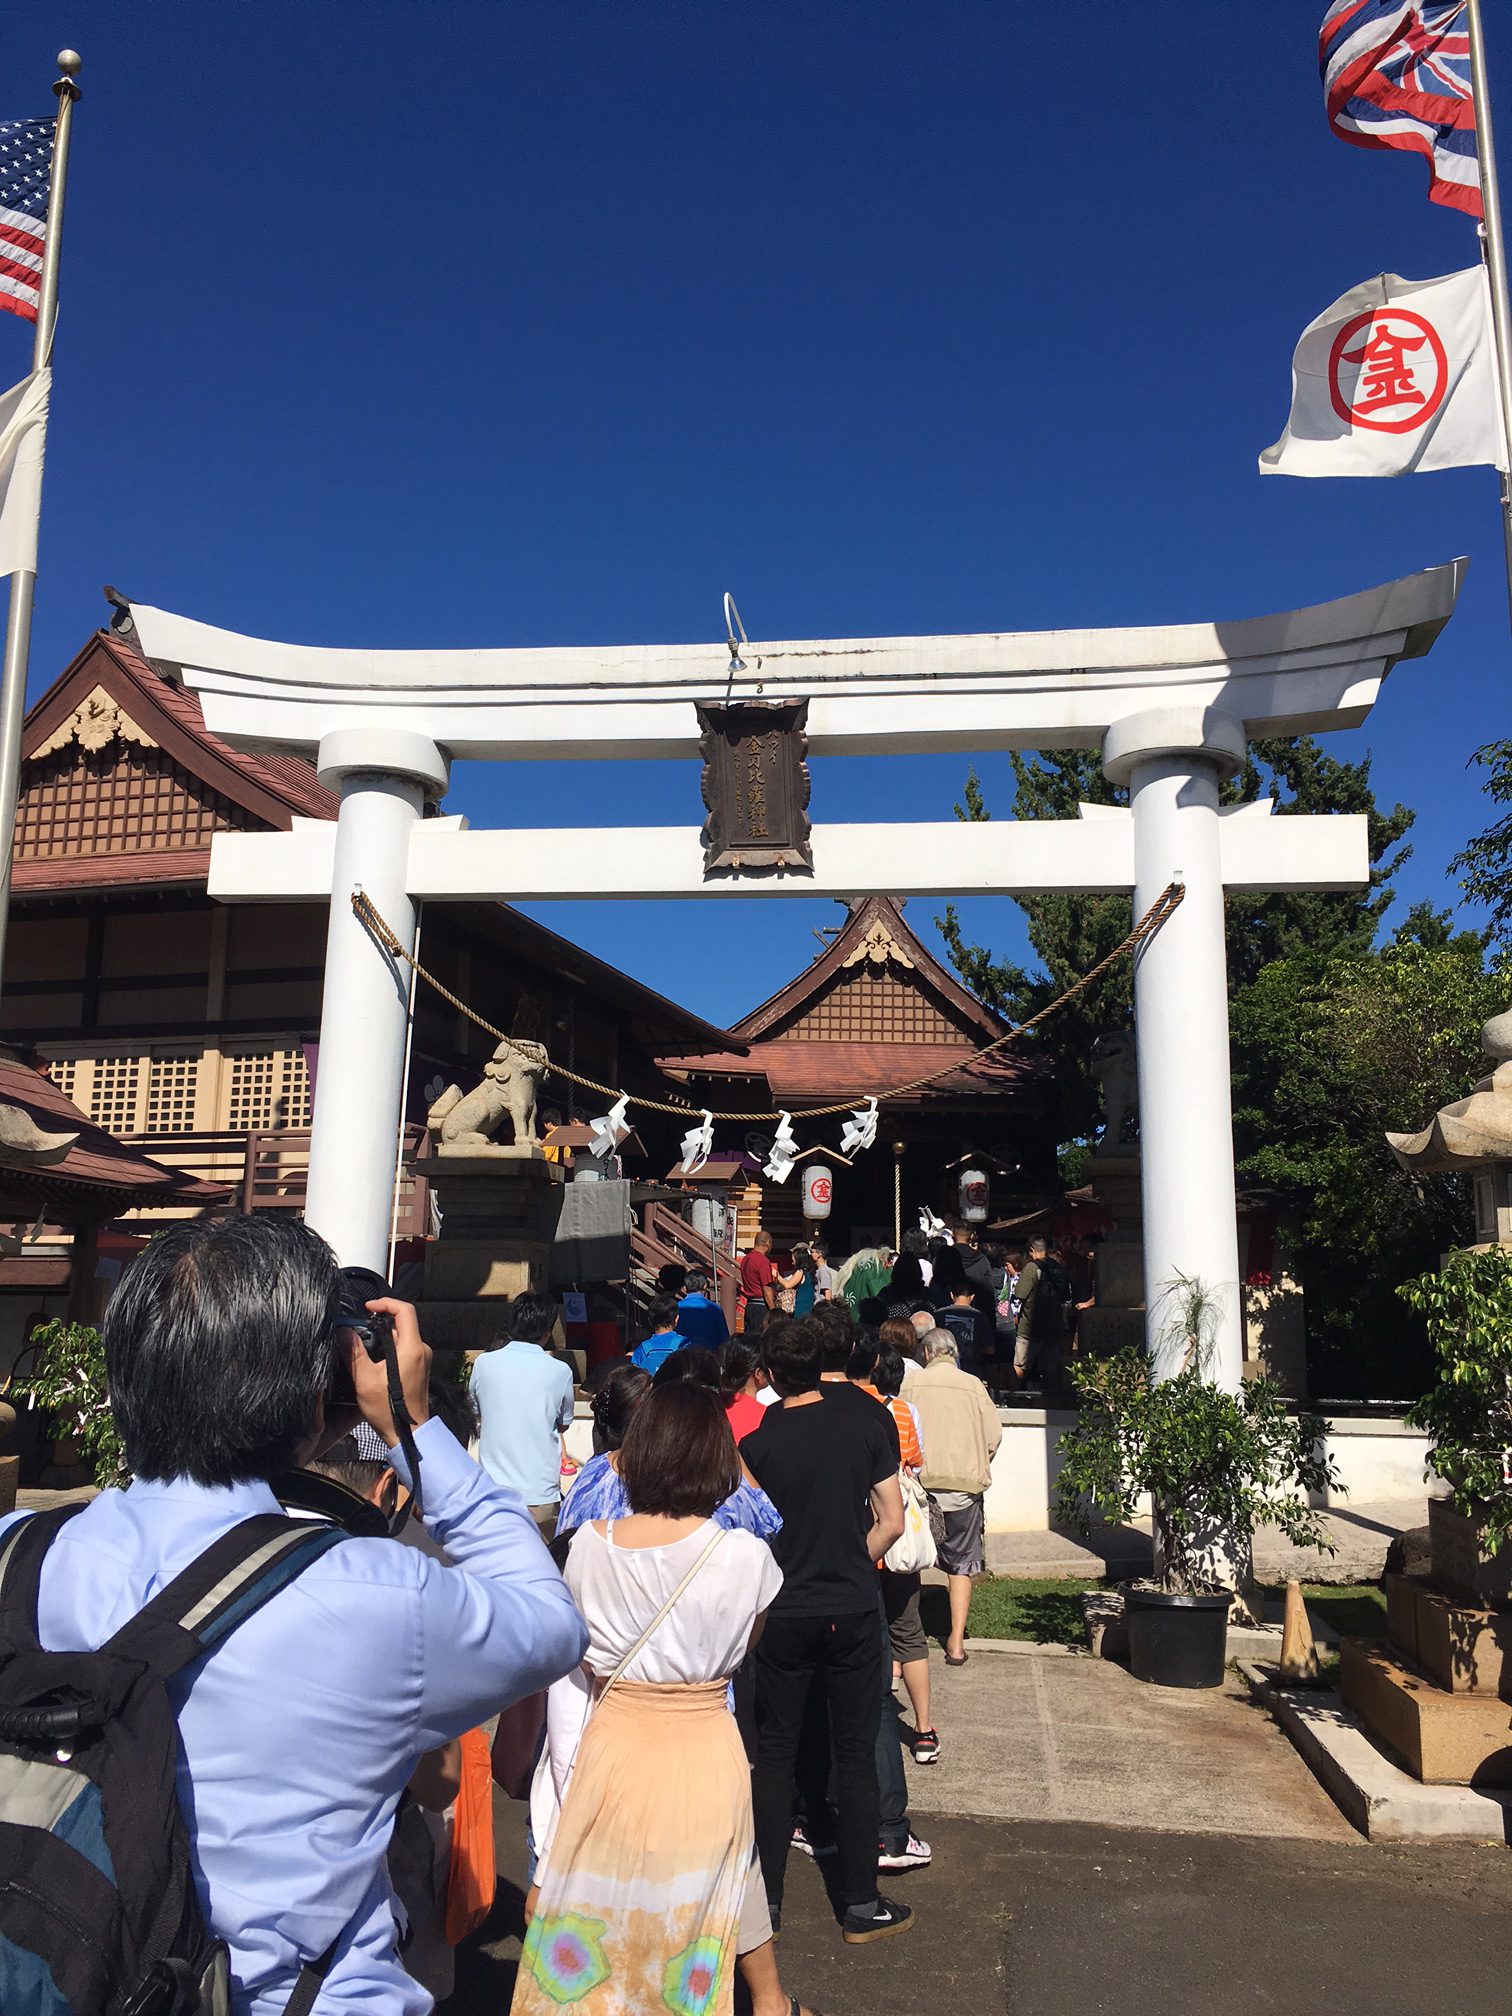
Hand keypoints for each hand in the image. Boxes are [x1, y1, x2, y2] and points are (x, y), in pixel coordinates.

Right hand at [344, 1296, 431, 1448]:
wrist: (408, 1434)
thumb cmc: (390, 1411)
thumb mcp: (365, 1380)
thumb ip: (354, 1353)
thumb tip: (343, 1332)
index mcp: (412, 1348)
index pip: (405, 1311)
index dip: (385, 1303)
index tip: (368, 1307)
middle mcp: (421, 1350)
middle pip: (402, 1322)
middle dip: (380, 1321)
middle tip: (359, 1326)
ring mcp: (421, 1359)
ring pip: (402, 1336)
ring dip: (383, 1335)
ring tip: (362, 1344)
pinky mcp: (418, 1368)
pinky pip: (404, 1348)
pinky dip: (389, 1347)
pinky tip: (373, 1359)